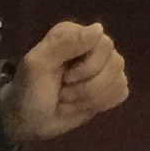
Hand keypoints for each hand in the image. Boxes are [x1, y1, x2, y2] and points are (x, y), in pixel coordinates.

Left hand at [1, 20, 128, 145]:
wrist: (27, 121)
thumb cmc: (29, 90)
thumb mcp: (37, 65)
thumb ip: (64, 43)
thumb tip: (99, 28)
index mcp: (75, 35)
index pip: (104, 44)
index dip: (88, 67)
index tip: (65, 78)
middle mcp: (94, 47)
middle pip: (115, 63)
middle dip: (88, 87)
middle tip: (63, 92)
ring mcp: (104, 68)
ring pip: (119, 80)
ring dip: (91, 98)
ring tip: (69, 100)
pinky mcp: (109, 87)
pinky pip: (122, 92)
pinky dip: (102, 103)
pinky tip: (83, 105)